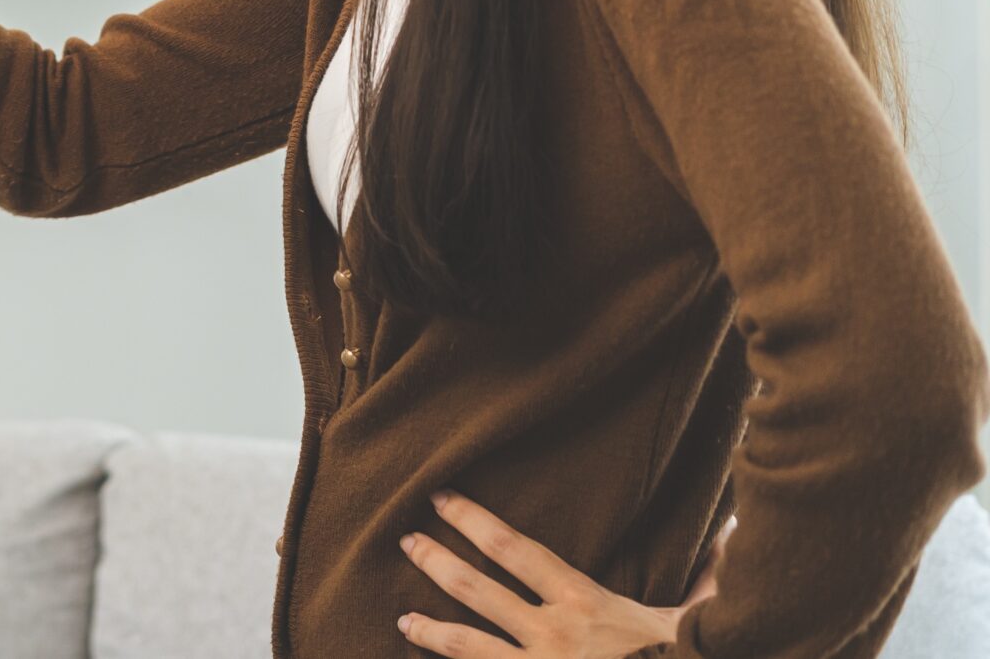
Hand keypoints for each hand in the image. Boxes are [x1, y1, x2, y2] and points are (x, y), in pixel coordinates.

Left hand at [396, 489, 726, 655]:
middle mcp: (551, 634)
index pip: (513, 548)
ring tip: (402, 619)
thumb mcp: (695, 620)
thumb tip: (738, 533)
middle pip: (474, 588)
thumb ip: (708, 578)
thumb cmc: (685, 657)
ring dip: (429, 629)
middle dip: (435, 561)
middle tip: (404, 541)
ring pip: (466, 645)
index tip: (439, 498)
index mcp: (583, 602)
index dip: (471, 519)